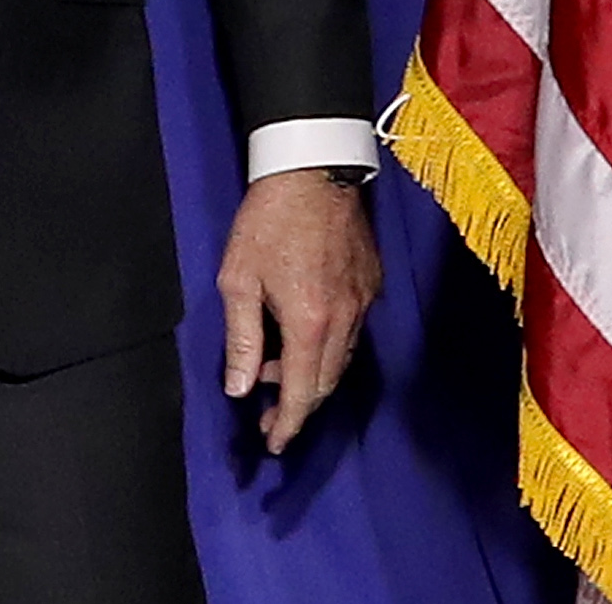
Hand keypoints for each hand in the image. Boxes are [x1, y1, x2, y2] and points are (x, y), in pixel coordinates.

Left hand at [217, 168, 380, 454]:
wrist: (313, 168)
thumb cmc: (268, 220)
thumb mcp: (238, 279)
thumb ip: (240, 339)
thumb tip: (238, 388)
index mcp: (310, 323)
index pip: (301, 392)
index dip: (287, 424)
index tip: (274, 444)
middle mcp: (345, 319)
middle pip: (326, 384)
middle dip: (297, 406)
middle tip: (268, 415)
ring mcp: (364, 301)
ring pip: (342, 359)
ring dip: (311, 375)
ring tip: (275, 368)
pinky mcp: (373, 282)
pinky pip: (353, 331)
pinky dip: (328, 346)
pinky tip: (303, 333)